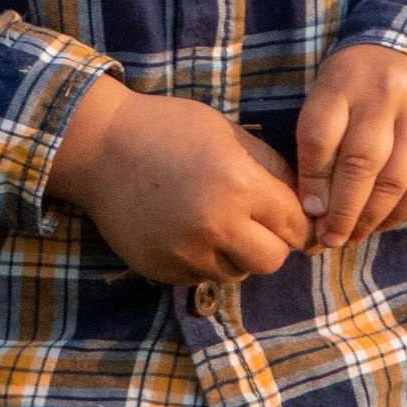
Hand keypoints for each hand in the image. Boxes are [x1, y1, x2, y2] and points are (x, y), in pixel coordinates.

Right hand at [49, 76, 311, 286]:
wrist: (100, 147)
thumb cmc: (169, 129)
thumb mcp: (229, 133)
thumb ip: (271, 168)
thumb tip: (306, 203)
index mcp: (239, 185)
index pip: (295, 225)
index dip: (298, 221)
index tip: (290, 216)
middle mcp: (216, 225)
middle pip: (272, 260)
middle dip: (272, 243)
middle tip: (257, 223)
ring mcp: (186, 252)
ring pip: (237, 273)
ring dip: (237, 254)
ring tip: (217, 222)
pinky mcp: (162, 269)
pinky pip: (201, 277)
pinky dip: (203, 260)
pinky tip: (187, 229)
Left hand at [293, 46, 406, 246]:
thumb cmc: (362, 87)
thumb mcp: (333, 95)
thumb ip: (319, 141)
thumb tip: (315, 209)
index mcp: (344, 80)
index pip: (320, 138)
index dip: (312, 183)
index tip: (309, 212)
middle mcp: (386, 93)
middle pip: (359, 164)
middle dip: (341, 212)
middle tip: (330, 239)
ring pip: (393, 182)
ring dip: (369, 219)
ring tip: (353, 236)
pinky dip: (400, 212)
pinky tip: (382, 222)